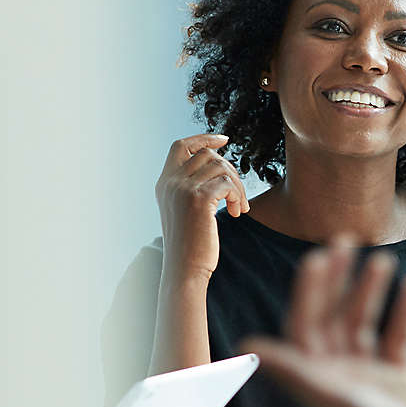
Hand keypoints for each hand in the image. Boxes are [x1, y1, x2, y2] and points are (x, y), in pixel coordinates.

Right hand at [155, 134, 249, 278]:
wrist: (185, 268)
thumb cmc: (191, 243)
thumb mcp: (186, 209)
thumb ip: (193, 186)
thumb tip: (217, 164)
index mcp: (164, 183)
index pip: (181, 146)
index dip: (203, 138)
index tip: (224, 139)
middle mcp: (170, 182)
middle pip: (208, 155)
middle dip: (230, 171)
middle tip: (238, 196)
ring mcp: (183, 188)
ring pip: (221, 167)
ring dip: (237, 186)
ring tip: (239, 207)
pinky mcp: (199, 198)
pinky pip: (228, 184)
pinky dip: (238, 196)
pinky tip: (237, 213)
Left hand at [243, 244, 405, 406]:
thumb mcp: (329, 396)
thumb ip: (291, 369)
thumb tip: (248, 345)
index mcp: (317, 376)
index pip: (305, 323)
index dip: (308, 290)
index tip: (317, 257)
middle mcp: (339, 372)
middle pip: (333, 317)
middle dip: (339, 280)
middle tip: (345, 242)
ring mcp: (370, 374)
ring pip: (365, 322)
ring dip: (372, 291)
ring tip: (384, 259)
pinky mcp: (400, 377)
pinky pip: (400, 335)